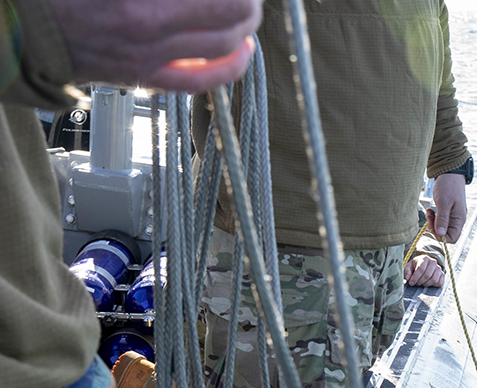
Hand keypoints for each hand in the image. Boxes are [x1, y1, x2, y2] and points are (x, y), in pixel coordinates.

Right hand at [49, 0, 261, 91]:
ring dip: (244, 26)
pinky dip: (230, 66)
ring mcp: (148, 55)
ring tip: (246, 12)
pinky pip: (200, 80)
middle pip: (230, 11)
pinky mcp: (142, 76)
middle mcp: (148, 25)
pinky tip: (242, 50)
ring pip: (223, 46)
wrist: (20, 28)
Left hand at [403, 254, 443, 286]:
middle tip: (416, 284)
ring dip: (426, 284)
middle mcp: (433, 262)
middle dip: (420, 281)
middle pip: (427, 275)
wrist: (424, 266)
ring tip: (421, 284)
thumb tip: (407, 279)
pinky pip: (440, 283)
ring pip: (434, 280)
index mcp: (424, 258)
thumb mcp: (409, 267)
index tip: (411, 283)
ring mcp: (439, 268)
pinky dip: (433, 285)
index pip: (421, 269)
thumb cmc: (415, 266)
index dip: (415, 277)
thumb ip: (407, 272)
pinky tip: (428, 284)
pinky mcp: (442, 275)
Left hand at [431, 173, 466, 242]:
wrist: (449, 173)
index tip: (433, 227)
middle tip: (429, 217)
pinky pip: (440, 220)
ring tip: (429, 212)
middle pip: (446, 234)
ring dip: (433, 222)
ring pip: (442, 227)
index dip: (441, 236)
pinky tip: (431, 210)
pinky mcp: (447, 212)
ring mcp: (452, 216)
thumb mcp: (444, 202)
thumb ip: (442, 219)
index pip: (452, 238)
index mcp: (459, 219)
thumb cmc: (448, 186)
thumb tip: (440, 234)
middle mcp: (457, 220)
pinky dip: (434, 218)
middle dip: (435, 228)